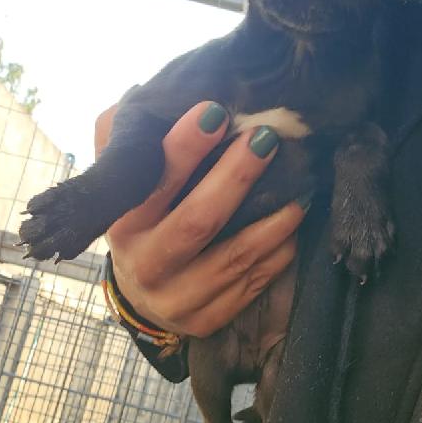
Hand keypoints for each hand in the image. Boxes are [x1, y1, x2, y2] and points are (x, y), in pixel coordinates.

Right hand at [95, 101, 307, 337]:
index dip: (184, 147)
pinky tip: (293, 227)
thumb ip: (122, 144)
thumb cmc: (145, 222)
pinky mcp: (205, 320)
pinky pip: (251, 285)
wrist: (144, 296)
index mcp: (123, 224)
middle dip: (236, 177)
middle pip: (197, 221)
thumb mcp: (125, 186)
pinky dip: (278, 254)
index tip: (215, 112)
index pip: (154, 183)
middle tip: (267, 139)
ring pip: (234, 258)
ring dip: (272, 221)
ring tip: (299, 189)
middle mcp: (146, 265)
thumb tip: (133, 102)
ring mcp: (176, 298)